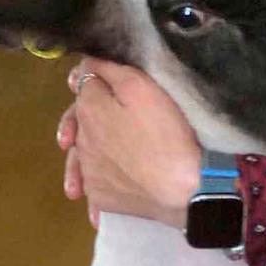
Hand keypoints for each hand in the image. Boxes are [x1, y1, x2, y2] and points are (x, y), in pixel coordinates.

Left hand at [56, 60, 200, 229]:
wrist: (185, 188)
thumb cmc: (166, 131)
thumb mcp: (141, 86)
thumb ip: (109, 70)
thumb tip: (86, 65)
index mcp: (88, 111)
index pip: (83, 86)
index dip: (94, 79)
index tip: (103, 79)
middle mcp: (81, 143)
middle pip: (79, 123)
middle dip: (81, 119)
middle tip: (98, 119)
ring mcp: (91, 175)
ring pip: (82, 159)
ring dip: (80, 160)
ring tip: (85, 163)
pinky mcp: (103, 200)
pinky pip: (94, 190)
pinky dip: (97, 188)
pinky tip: (102, 197)